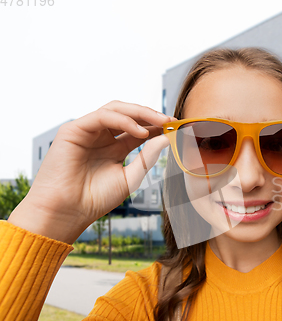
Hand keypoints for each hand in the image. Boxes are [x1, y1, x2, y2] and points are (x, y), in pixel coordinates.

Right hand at [8, 100, 172, 243]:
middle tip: (169, 120)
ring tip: (159, 121)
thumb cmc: (94, 199)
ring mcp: (87, 131)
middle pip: (128, 115)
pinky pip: (102, 117)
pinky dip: (123, 120)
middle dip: (150, 115)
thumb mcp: (130, 178)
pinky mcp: (74, 130)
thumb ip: (147, 158)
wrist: (67, 211)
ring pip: (116, 110)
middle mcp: (102, 136)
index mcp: (115, 148)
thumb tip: (166, 139)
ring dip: (139, 113)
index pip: (138, 129)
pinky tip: (140, 131)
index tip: (175, 127)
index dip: (156, 126)